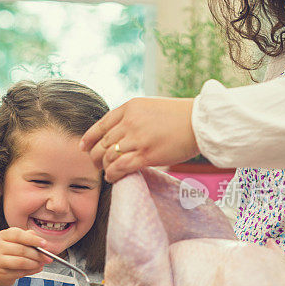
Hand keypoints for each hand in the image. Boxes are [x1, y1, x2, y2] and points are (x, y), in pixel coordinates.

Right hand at [0, 228, 51, 285]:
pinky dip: (30, 271)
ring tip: (41, 264)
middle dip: (38, 254)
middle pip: (22, 250)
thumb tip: (41, 242)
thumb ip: (27, 238)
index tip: (45, 244)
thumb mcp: (14, 241)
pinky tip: (35, 269)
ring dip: (35, 264)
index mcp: (3, 235)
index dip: (33, 240)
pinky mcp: (0, 273)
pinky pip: (19, 273)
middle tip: (47, 258)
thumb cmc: (6, 252)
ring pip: (21, 262)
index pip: (19, 235)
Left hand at [79, 97, 198, 182]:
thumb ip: (132, 118)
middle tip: (95, 164)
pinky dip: (112, 174)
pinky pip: (120, 167)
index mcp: (130, 107)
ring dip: (104, 167)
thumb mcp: (150, 108)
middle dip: (95, 156)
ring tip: (106, 172)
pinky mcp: (146, 154)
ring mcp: (137, 138)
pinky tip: (112, 178)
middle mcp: (130, 122)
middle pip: (102, 143)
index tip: (83, 147)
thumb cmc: (179, 116)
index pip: (101, 125)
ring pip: (108, 156)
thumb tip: (118, 134)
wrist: (201, 121)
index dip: (89, 138)